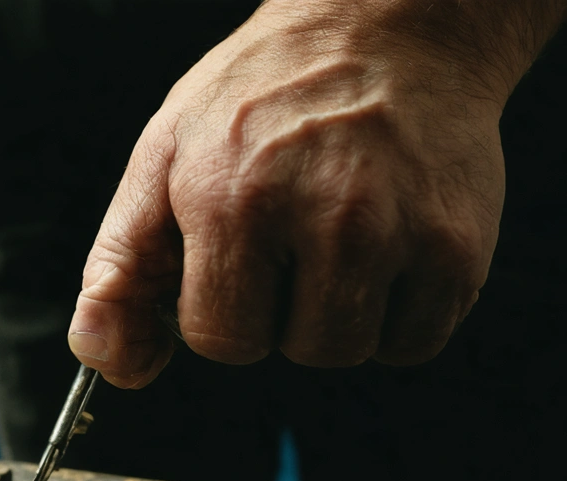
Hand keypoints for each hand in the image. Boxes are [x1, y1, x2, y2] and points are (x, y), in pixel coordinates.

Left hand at [69, 0, 566, 387]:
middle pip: (292, 349)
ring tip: (337, 241)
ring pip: (352, 352)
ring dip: (337, 317)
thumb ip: (120, 269)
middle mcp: (322, 215)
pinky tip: (385, 249)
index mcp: (231, 197)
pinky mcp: (460, 245)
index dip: (220, 312)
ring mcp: (400, 231)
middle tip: (292, 239)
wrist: (391, 25)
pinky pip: (414, 342)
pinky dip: (395, 315)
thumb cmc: (262, 99)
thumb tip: (106, 361)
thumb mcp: (162, 162)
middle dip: (280, 313)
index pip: (219, 338)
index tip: (234, 263)